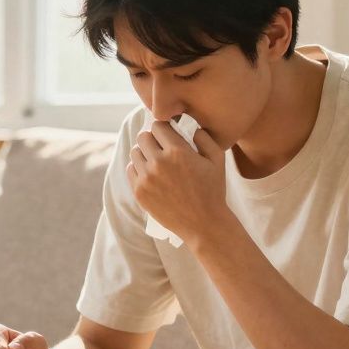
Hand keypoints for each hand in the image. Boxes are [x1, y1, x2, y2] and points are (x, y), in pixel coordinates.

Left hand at [126, 121, 228, 245]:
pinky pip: (131, 169)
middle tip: (162, 146)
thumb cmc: (213, 190)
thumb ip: (203, 136)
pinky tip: (151, 173)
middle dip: (153, 138)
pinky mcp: (139, 192)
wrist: (204, 224)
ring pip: (135, 152)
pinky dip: (139, 168)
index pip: (158, 125)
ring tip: (156, 160)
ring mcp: (146, 179)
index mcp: (177, 152)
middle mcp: (158, 163)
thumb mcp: (217, 159)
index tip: (168, 133)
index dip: (164, 128)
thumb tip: (187, 124)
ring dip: (145, 153)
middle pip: (143, 136)